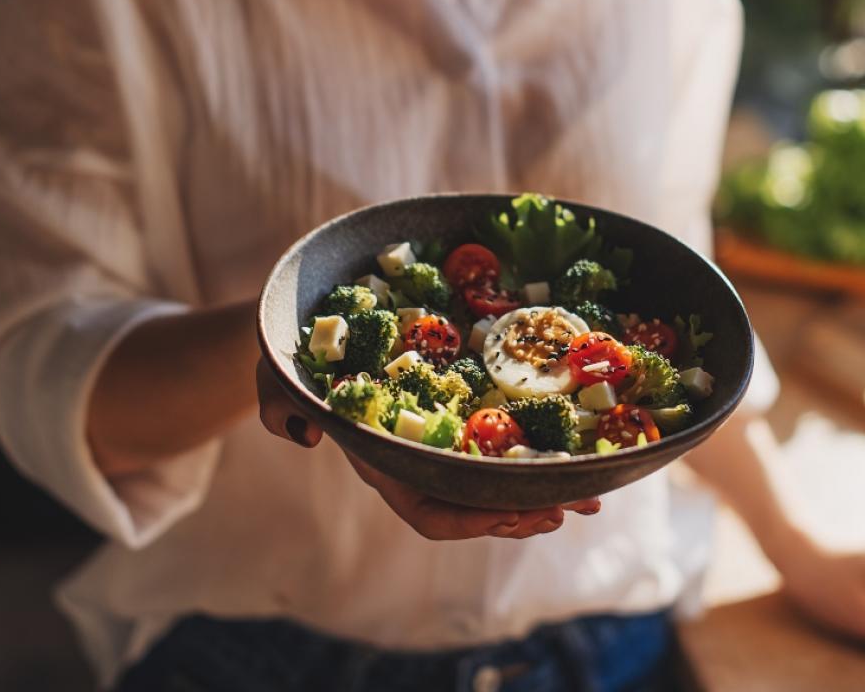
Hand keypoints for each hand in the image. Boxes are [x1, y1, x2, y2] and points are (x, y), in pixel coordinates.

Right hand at [255, 358, 600, 539]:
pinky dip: (538, 456)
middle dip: (522, 513)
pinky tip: (573, 455)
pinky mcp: (461, 417)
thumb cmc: (295, 366)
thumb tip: (302, 436)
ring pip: (499, 483)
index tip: (511, 512)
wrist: (314, 343)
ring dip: (542, 492)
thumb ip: (281, 407)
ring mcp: (442, 443)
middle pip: (477, 507)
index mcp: (383, 464)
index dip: (470, 520)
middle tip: (568, 508)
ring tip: (588, 495)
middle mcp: (418, 464)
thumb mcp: (277, 380)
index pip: (427, 512)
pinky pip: (505, 446)